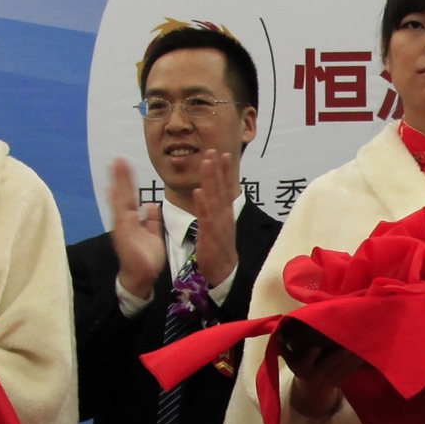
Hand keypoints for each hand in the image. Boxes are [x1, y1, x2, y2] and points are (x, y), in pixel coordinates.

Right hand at [105, 159, 164, 303]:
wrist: (141, 278)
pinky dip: (116, 201)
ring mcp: (122, 226)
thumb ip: (152, 221)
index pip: (130, 197)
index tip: (125, 165)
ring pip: (120, 200)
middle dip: (121, 176)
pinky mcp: (123, 233)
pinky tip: (112, 187)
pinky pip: (120, 214)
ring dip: (118, 182)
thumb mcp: (153, 236)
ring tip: (115, 165)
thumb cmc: (146, 260)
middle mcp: (125, 221)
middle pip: (123, 194)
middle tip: (118, 158)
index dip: (128, 181)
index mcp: (132, 221)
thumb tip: (151, 204)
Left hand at [187, 151, 241, 289]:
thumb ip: (216, 210)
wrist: (224, 273)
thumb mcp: (219, 226)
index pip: (225, 188)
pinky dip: (203, 204)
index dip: (224, 171)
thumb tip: (212, 195)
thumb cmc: (219, 250)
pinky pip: (206, 217)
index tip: (223, 153)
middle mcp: (224, 215)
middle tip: (214, 150)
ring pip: (214, 198)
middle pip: (221, 189)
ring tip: (207, 162)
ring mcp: (218, 225)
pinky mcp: (209, 235)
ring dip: (210, 179)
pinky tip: (199, 192)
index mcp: (225, 213)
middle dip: (217, 169)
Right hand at [279, 323, 352, 419]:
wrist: (311, 389)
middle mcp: (315, 377)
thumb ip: (284, 345)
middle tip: (349, 340)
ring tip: (361, 343)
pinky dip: (358, 363)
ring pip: (342, 369)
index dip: (310, 357)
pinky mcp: (341, 382)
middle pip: (328, 366)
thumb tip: (278, 326)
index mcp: (301, 370)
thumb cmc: (300, 365)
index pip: (304, 364)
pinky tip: (365, 352)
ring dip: (352, 358)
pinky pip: (351, 372)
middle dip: (339, 355)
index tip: (316, 348)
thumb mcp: (289, 358)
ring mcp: (330, 381)